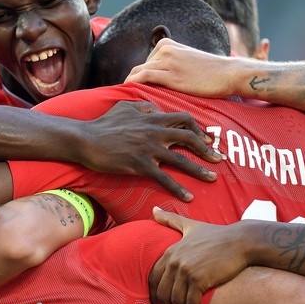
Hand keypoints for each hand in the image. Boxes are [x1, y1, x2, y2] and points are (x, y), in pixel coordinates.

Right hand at [80, 100, 220, 200]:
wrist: (85, 139)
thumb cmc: (103, 123)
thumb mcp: (125, 106)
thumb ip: (144, 106)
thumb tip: (156, 109)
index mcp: (152, 117)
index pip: (184, 119)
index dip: (199, 129)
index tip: (208, 139)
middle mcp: (154, 131)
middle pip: (189, 138)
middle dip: (207, 149)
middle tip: (219, 159)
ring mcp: (148, 148)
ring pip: (181, 160)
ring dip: (200, 170)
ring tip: (213, 178)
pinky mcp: (140, 164)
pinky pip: (164, 178)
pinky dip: (178, 188)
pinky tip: (188, 197)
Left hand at [125, 38, 242, 97]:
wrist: (227, 73)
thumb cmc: (209, 71)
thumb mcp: (186, 59)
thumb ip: (170, 63)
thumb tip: (156, 78)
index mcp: (166, 43)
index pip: (143, 63)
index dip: (137, 78)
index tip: (134, 91)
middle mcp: (165, 49)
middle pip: (138, 68)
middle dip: (130, 82)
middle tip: (125, 98)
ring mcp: (168, 61)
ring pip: (137, 73)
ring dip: (128, 86)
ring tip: (125, 101)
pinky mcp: (171, 75)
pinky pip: (143, 78)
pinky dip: (133, 85)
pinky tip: (130, 96)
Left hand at [149, 207, 248, 303]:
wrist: (241, 241)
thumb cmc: (217, 235)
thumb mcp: (191, 225)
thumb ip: (171, 220)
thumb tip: (154, 209)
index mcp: (170, 251)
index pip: (153, 279)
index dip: (155, 296)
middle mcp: (174, 261)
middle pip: (161, 293)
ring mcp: (186, 270)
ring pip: (174, 301)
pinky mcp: (199, 279)